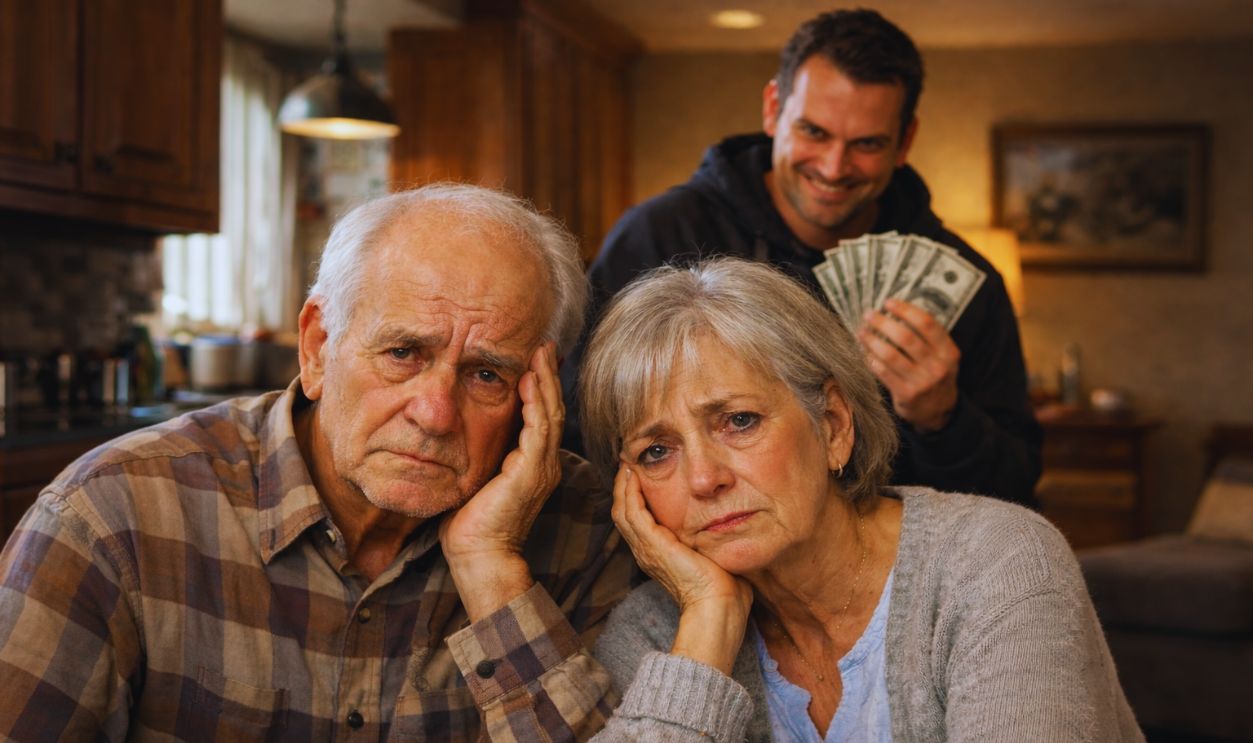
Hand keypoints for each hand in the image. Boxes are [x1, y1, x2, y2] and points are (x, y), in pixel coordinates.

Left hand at [439, 342, 563, 618]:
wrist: (478, 556)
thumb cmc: (470, 524)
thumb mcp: (475, 478)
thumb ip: (480, 453)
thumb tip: (460, 428)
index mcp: (532, 465)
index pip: (541, 417)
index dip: (540, 386)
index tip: (533, 359)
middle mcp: (542, 464)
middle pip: (551, 409)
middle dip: (547, 375)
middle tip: (545, 345)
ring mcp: (539, 468)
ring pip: (548, 414)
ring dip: (545, 381)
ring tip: (541, 353)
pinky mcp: (529, 473)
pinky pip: (538, 430)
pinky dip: (535, 403)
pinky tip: (529, 381)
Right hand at [613, 465, 751, 672]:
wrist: (718, 607)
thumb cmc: (724, 590)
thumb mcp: (714, 557)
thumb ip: (713, 541)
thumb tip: (730, 526)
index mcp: (659, 556)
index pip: (639, 521)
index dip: (636, 498)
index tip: (642, 476)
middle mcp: (647, 553)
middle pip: (624, 513)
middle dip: (624, 487)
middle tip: (628, 464)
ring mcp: (646, 549)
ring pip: (622, 510)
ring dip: (623, 485)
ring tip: (627, 464)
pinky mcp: (652, 544)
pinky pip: (632, 511)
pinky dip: (629, 492)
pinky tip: (633, 475)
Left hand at [858, 298, 959, 431]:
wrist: (938, 411)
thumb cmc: (934, 375)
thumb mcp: (942, 356)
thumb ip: (926, 337)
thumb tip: (895, 311)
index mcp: (948, 351)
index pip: (927, 324)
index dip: (906, 310)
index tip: (888, 302)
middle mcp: (938, 366)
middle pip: (906, 337)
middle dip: (884, 323)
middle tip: (869, 314)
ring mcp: (922, 382)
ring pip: (891, 355)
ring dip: (873, 340)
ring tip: (862, 331)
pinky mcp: (906, 394)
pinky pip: (883, 372)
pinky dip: (871, 359)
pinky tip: (865, 351)